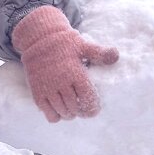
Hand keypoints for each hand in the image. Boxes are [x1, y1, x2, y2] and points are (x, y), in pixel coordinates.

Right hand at [12, 5, 118, 121]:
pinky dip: (56, 116)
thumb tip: (116, 56)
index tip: (94, 109)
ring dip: (70, 114)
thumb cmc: (64, 43)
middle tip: (83, 109)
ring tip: (72, 110)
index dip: (93, 108)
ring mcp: (48, 89)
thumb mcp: (83, 45)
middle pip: (76, 108)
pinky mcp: (37, 92)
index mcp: (75, 73)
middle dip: (82, 112)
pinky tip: (59, 109)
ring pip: (63, 113)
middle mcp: (61, 83)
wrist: (38, 38)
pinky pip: (49, 114)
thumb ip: (100, 53)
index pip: (88, 99)